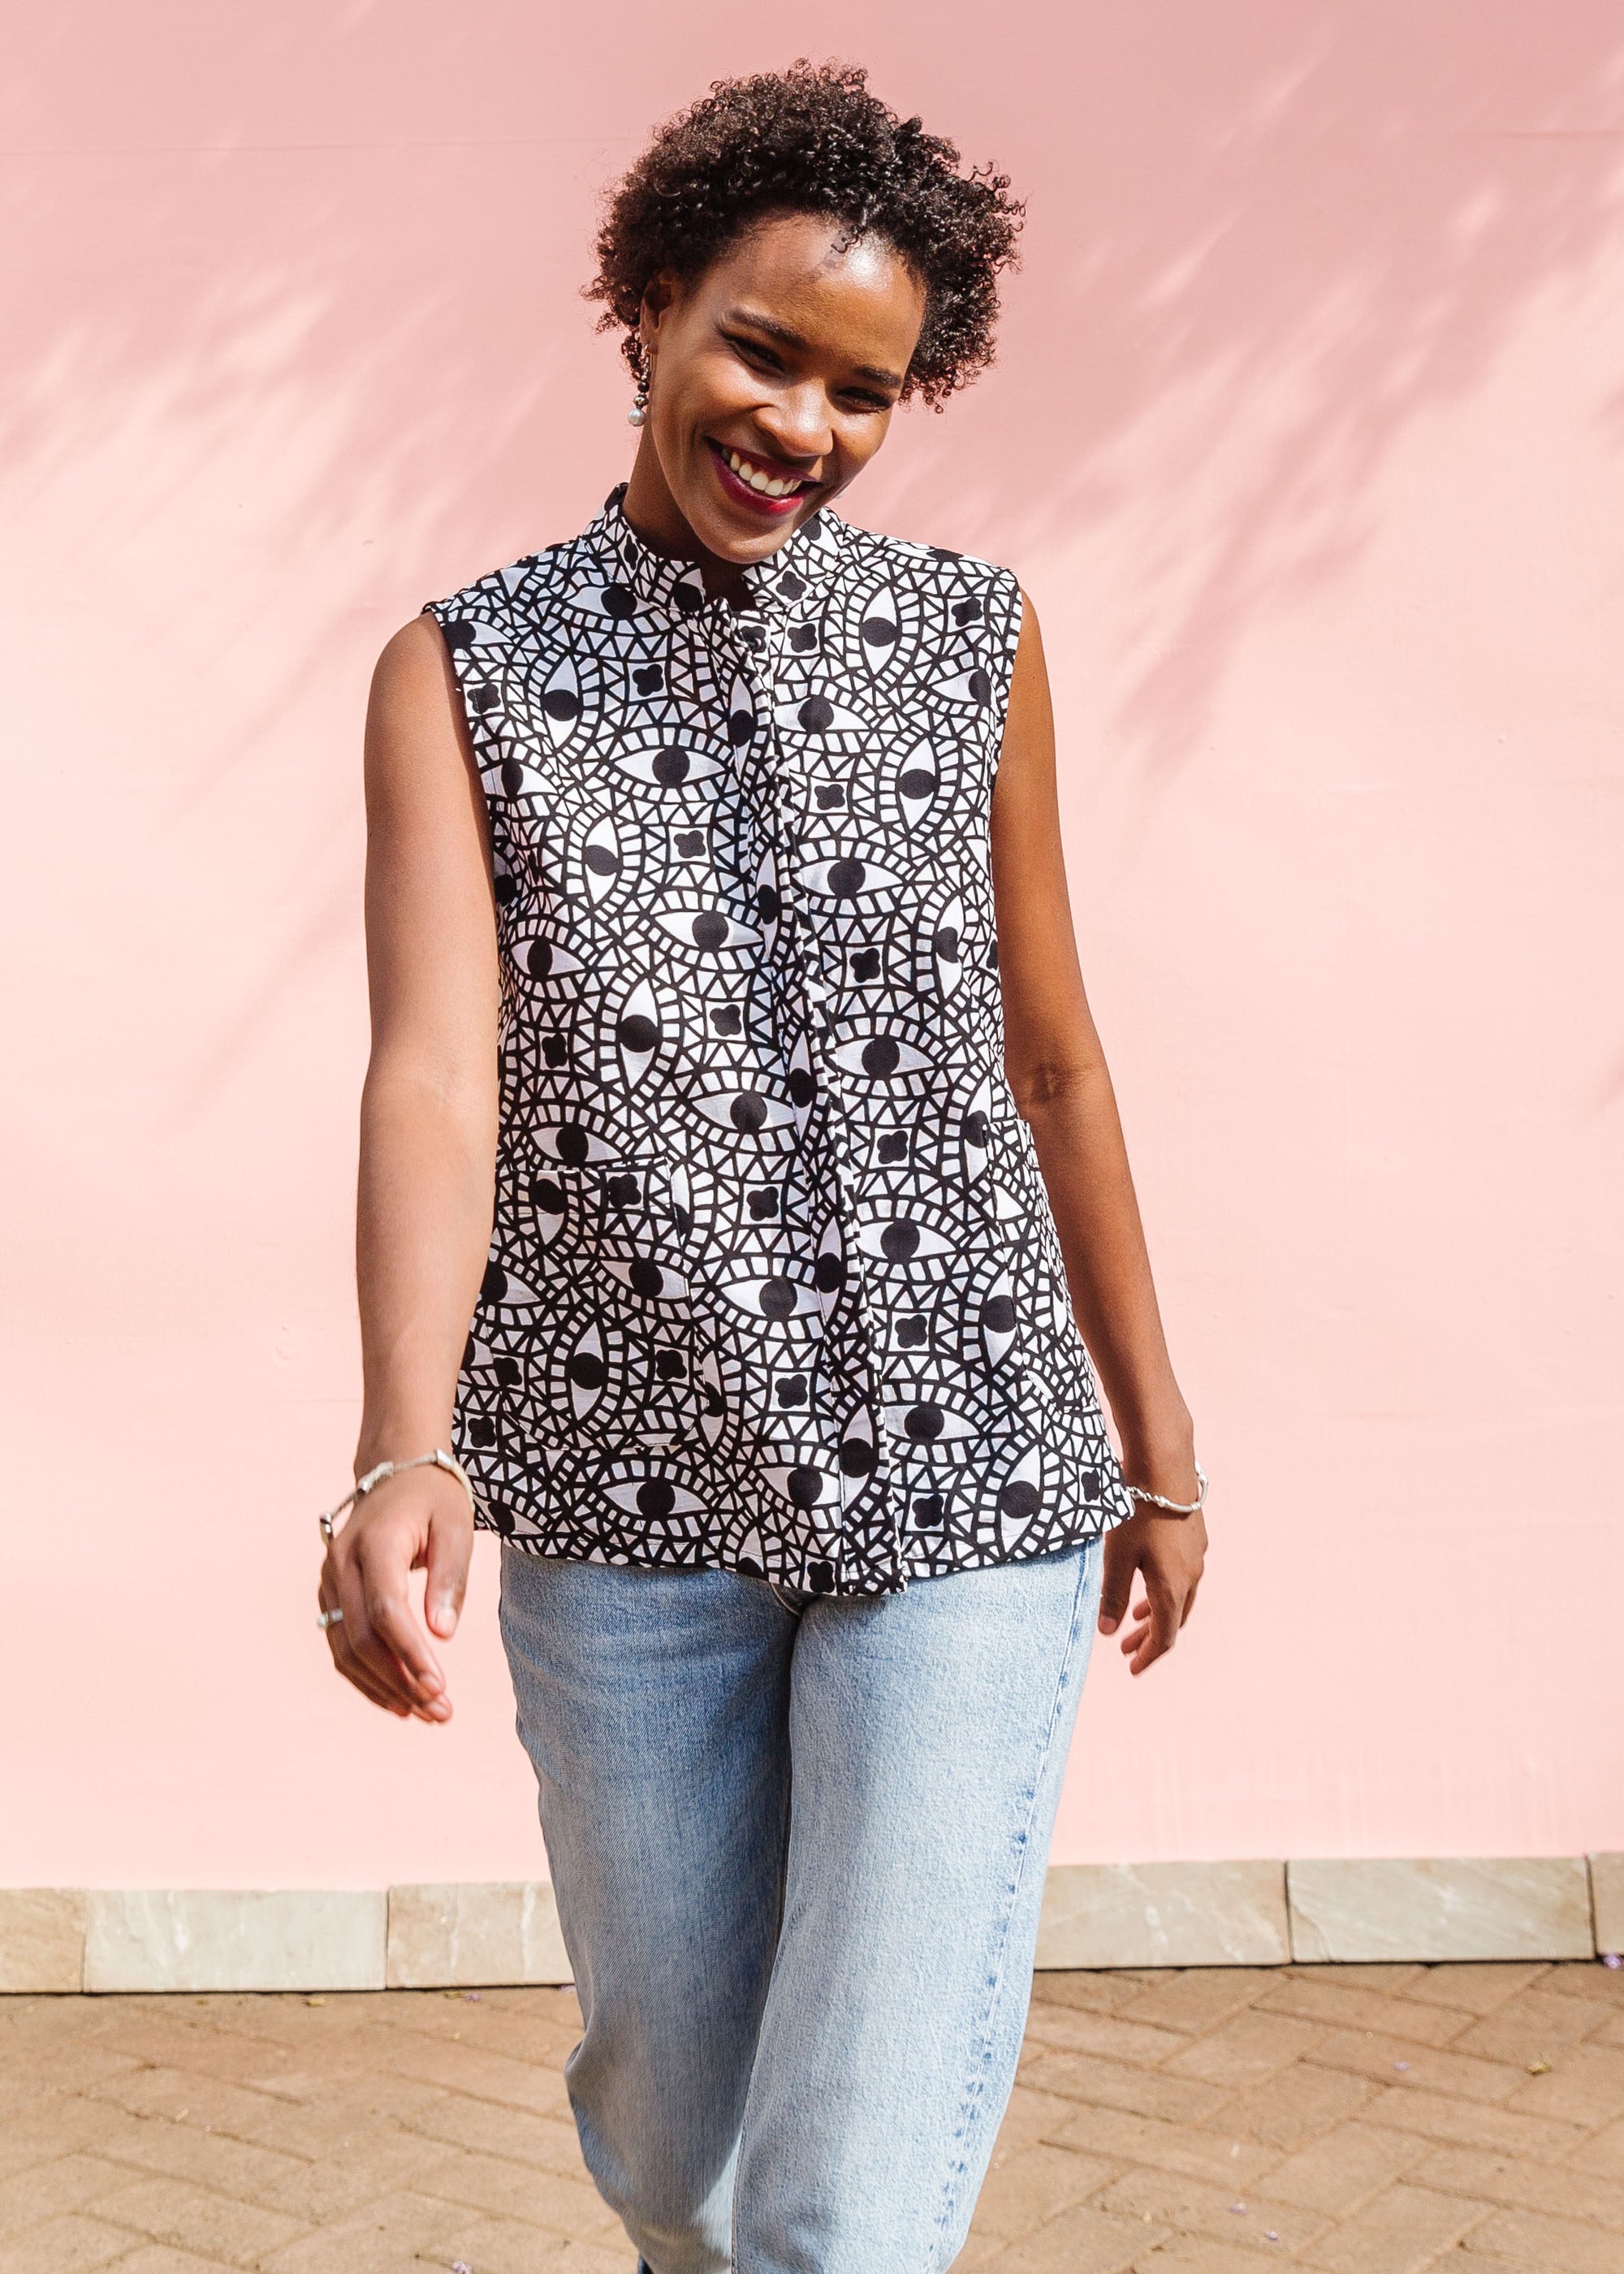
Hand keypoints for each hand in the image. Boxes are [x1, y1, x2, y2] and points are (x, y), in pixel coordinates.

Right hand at [317, 1468, 472, 1720]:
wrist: (395, 1469)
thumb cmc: (434, 1498)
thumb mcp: (457, 1526)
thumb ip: (451, 1577)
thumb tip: (442, 1635)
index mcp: (375, 1544)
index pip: (386, 1611)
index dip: (410, 1653)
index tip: (440, 1686)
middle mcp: (341, 1564)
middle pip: (361, 1637)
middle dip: (400, 1681)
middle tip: (440, 1712)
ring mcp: (329, 1580)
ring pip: (345, 1648)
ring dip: (383, 1686)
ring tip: (425, 1714)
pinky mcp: (330, 1593)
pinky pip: (341, 1642)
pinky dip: (366, 1675)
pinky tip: (398, 1698)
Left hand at [1098, 1504, 1206, 1675]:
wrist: (1164, 1467)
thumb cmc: (1136, 1513)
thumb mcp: (1117, 1557)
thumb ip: (1112, 1595)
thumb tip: (1107, 1631)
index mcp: (1172, 1588)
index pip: (1165, 1637)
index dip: (1148, 1655)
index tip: (1132, 1668)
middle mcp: (1191, 1576)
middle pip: (1174, 1618)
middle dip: (1149, 1636)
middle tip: (1126, 1648)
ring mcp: (1196, 1555)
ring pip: (1180, 1596)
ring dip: (1157, 1611)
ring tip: (1136, 1617)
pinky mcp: (1195, 1535)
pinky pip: (1183, 1575)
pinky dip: (1165, 1589)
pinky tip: (1149, 1577)